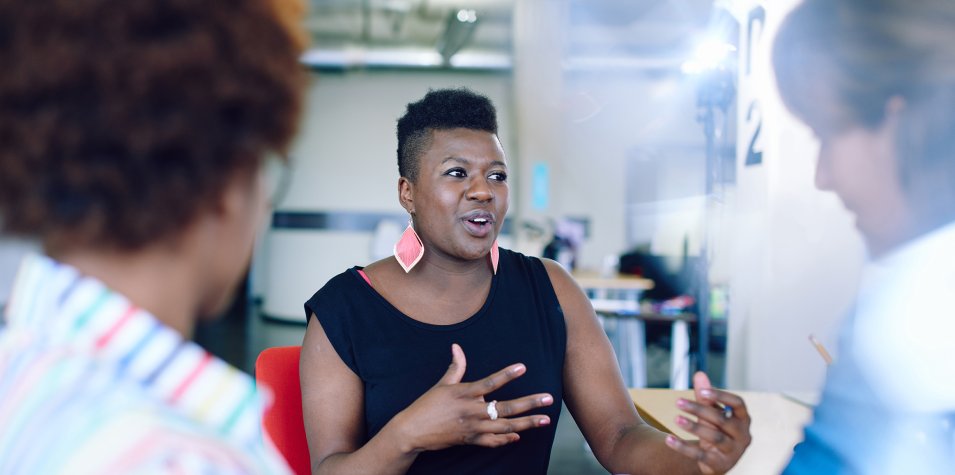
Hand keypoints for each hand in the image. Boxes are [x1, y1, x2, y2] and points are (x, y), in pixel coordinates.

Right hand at [391, 343, 553, 452]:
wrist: (412, 431)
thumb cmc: (427, 405)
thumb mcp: (441, 385)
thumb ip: (455, 366)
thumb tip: (457, 346)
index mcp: (464, 394)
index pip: (490, 383)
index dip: (507, 374)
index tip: (523, 368)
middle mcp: (472, 411)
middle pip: (506, 408)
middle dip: (530, 404)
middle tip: (549, 399)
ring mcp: (473, 428)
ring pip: (505, 427)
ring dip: (527, 423)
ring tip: (545, 420)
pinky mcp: (471, 440)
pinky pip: (493, 441)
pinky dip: (507, 439)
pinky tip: (520, 435)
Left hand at [664, 371, 751, 473]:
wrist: (716, 460)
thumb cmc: (716, 429)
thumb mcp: (711, 412)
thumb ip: (705, 396)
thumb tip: (699, 374)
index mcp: (743, 418)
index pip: (737, 403)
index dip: (721, 396)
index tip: (702, 391)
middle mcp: (743, 435)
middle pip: (722, 420)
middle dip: (700, 410)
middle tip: (678, 402)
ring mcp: (733, 452)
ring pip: (714, 438)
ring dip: (694, 427)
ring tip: (676, 419)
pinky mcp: (720, 465)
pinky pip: (701, 455)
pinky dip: (683, 447)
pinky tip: (669, 439)